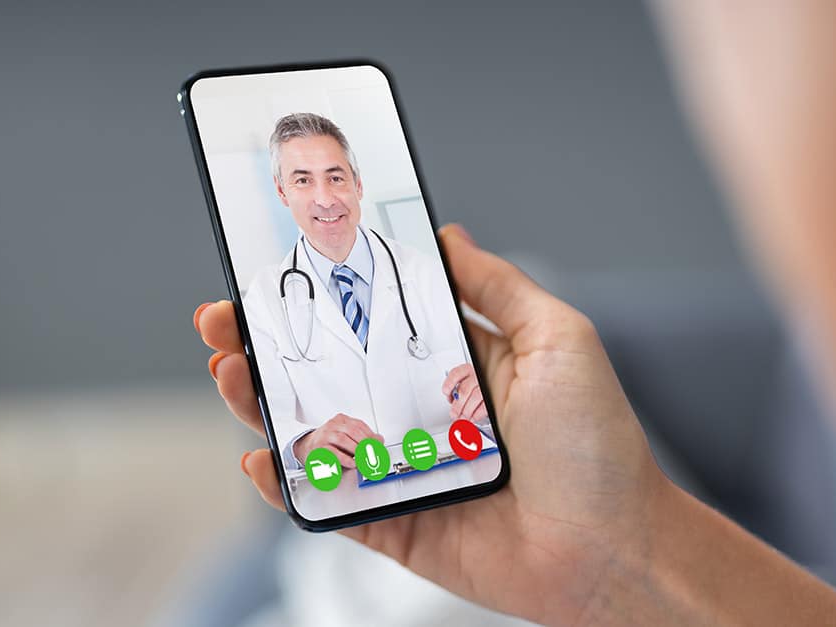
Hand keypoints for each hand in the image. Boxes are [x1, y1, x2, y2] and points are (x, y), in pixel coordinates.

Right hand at [195, 224, 666, 625]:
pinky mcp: (395, 522)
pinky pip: (330, 501)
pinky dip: (287, 484)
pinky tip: (261, 455)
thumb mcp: (559, 338)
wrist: (612, 548)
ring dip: (263, 402)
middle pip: (329, 373)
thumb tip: (448, 237)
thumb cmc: (598, 444)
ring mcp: (404, 467)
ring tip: (228, 370)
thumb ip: (498, 286)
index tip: (276, 269)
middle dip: (270, 345)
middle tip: (223, 320)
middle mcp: (424, 412)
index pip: (373, 322)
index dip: (324, 297)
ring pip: (315, 432)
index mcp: (458, 364)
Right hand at [293, 414, 381, 468]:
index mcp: (341, 419)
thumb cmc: (329, 441)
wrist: (306, 446)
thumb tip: (379, 440)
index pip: (359, 425)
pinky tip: (352, 463)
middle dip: (366, 442)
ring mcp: (325, 436)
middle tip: (374, 452)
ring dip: (356, 450)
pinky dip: (344, 458)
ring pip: (343, 439)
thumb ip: (362, 436)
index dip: (371, 435)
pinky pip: (333, 452)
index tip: (379, 445)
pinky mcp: (319, 448)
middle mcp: (333, 425)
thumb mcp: (347, 435)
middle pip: (353, 431)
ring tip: (364, 458)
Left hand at [442, 363, 486, 421]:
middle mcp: (477, 376)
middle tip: (453, 414)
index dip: (449, 383)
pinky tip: (471, 418)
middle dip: (457, 405)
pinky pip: (484, 406)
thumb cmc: (474, 387)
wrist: (491, 388)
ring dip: (466, 411)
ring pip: (474, 398)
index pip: (456, 373)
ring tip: (462, 418)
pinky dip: (476, 415)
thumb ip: (456, 390)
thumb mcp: (463, 384)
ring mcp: (486, 385)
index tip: (446, 392)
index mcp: (467, 370)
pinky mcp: (493, 396)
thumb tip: (451, 401)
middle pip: (464, 390)